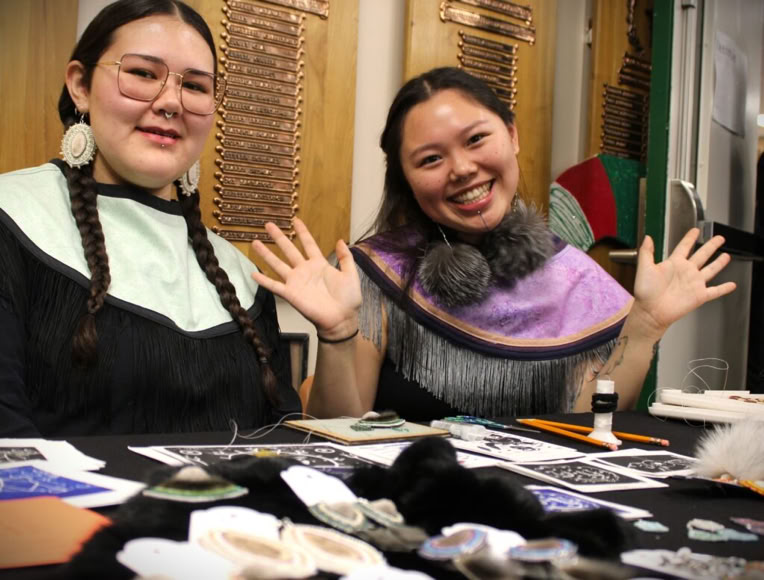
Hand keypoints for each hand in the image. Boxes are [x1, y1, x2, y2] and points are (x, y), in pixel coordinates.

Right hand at [250, 218, 361, 338]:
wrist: (342, 319)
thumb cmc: (348, 300)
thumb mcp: (351, 275)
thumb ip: (346, 258)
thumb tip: (341, 240)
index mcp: (319, 265)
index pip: (308, 244)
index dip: (302, 232)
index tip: (295, 220)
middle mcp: (305, 271)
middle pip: (289, 250)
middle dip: (278, 237)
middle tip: (268, 225)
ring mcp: (297, 282)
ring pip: (278, 264)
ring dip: (266, 254)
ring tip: (255, 242)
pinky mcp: (291, 294)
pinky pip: (274, 286)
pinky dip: (264, 280)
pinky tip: (253, 273)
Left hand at [631, 228, 735, 336]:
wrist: (650, 311)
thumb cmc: (645, 292)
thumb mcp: (644, 268)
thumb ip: (646, 252)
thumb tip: (647, 237)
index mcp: (673, 264)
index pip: (684, 247)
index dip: (690, 238)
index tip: (695, 231)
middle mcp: (686, 272)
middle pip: (702, 255)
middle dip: (711, 246)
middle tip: (719, 238)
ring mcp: (694, 283)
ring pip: (711, 270)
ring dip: (719, 263)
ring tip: (726, 256)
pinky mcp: (699, 296)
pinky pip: (715, 291)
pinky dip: (724, 288)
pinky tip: (732, 285)